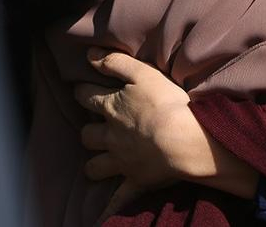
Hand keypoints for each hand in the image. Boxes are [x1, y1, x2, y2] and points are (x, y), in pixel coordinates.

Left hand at [75, 50, 257, 219]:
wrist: (184, 141)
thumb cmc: (167, 103)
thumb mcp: (143, 73)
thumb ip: (115, 63)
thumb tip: (89, 55)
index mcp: (112, 108)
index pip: (87, 97)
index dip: (82, 91)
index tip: (81, 89)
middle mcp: (111, 136)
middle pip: (87, 135)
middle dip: (88, 130)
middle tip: (94, 127)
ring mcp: (121, 161)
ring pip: (95, 166)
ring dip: (94, 163)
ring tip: (98, 160)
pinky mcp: (135, 180)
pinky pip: (117, 197)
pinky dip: (110, 203)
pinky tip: (102, 212)